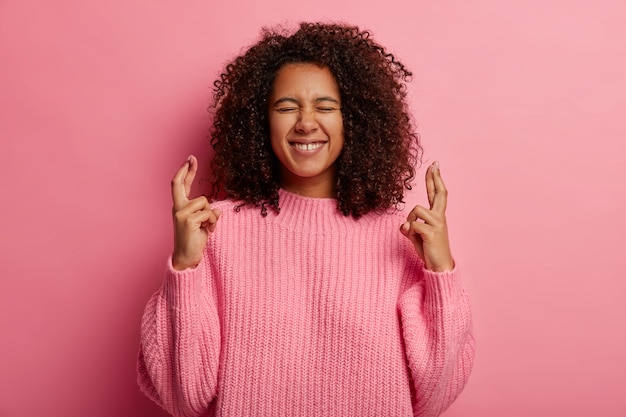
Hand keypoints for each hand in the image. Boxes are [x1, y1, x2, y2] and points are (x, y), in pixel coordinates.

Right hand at [171, 155, 220, 269]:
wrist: (186, 258)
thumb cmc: (194, 241)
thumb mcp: (202, 224)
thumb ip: (206, 214)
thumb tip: (218, 210)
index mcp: (180, 208)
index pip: (180, 186)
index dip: (185, 172)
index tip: (190, 160)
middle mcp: (177, 208)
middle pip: (179, 184)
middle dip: (186, 169)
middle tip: (192, 157)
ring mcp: (181, 213)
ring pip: (204, 202)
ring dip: (211, 215)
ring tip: (208, 227)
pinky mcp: (188, 220)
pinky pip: (208, 213)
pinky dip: (212, 222)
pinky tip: (208, 231)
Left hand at [400, 161, 453, 271]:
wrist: (439, 265)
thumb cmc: (429, 250)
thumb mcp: (417, 236)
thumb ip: (411, 227)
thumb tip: (404, 225)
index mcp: (438, 216)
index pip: (437, 194)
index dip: (435, 179)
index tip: (435, 165)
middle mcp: (440, 217)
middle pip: (438, 193)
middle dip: (435, 177)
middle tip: (434, 164)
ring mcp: (437, 224)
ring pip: (415, 211)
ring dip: (410, 222)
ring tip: (416, 234)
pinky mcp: (432, 232)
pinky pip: (413, 225)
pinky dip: (409, 232)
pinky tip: (416, 240)